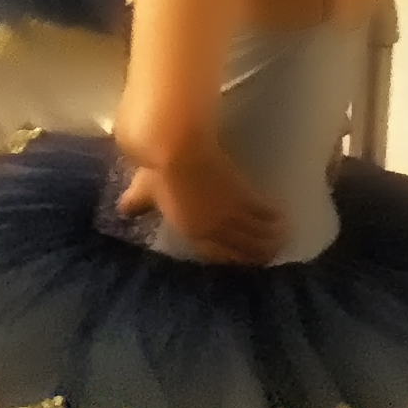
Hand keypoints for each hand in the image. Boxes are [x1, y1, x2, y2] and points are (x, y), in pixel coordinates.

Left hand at [118, 160, 284, 264]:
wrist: (175, 146)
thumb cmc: (155, 168)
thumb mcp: (144, 189)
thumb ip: (138, 203)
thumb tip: (124, 211)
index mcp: (188, 229)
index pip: (214, 252)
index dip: (230, 258)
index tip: (241, 261)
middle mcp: (212, 226)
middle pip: (240, 244)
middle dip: (256, 251)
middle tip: (271, 256)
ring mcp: (228, 210)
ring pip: (254, 229)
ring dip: (269, 236)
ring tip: (282, 240)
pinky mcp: (240, 191)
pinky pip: (261, 209)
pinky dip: (272, 214)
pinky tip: (283, 217)